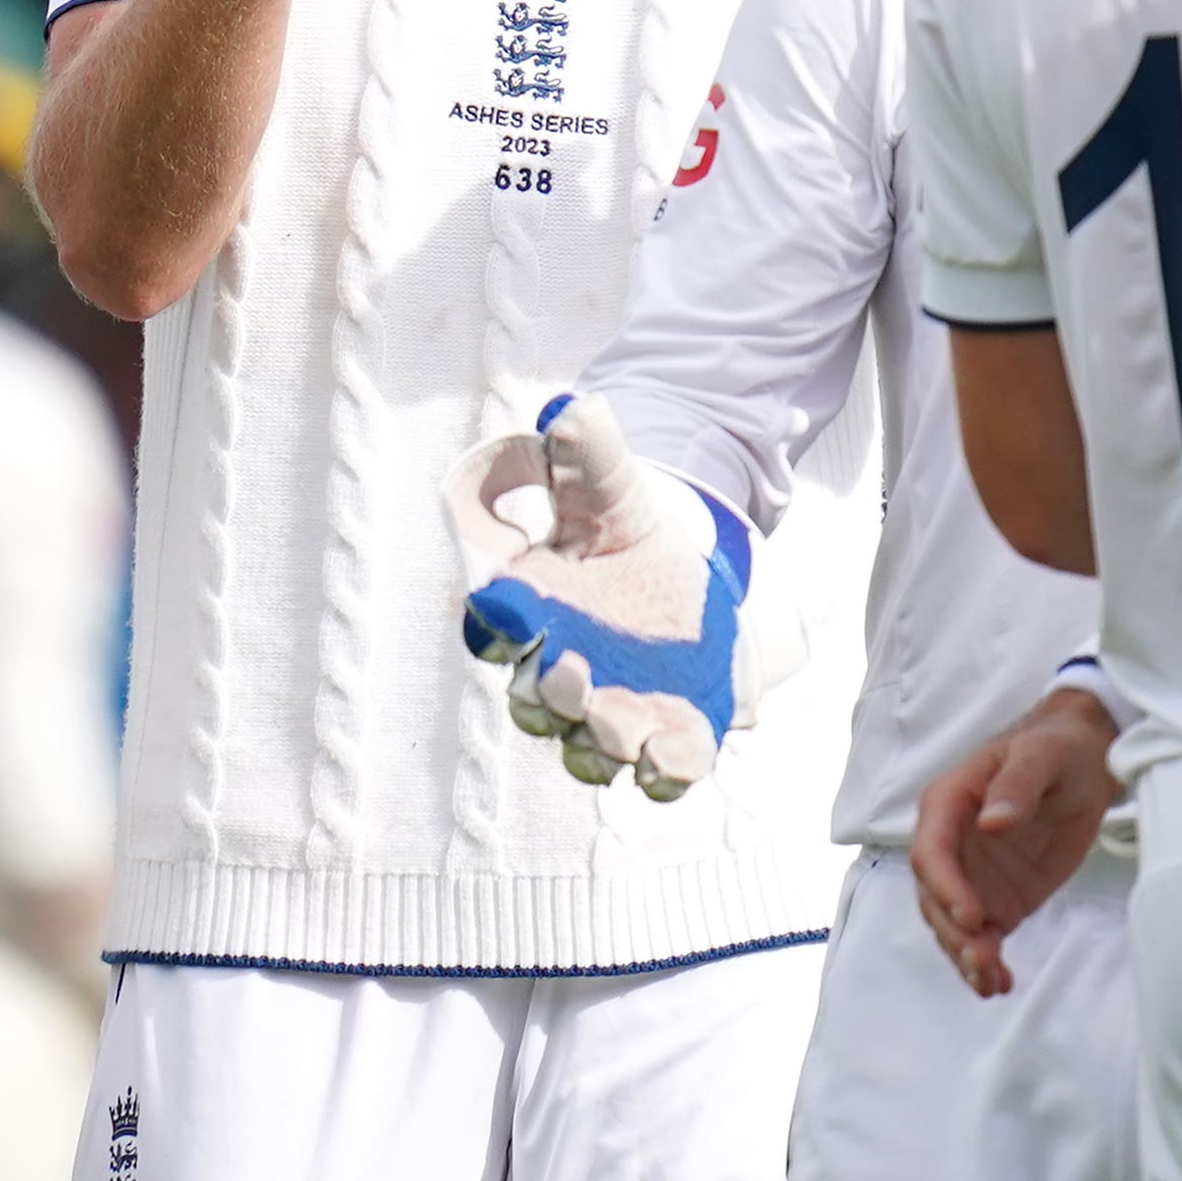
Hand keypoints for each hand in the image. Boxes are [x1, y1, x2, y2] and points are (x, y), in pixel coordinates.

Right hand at [448, 394, 765, 801]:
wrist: (683, 573)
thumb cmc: (621, 526)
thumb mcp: (607, 482)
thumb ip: (583, 450)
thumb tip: (570, 408)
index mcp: (528, 611)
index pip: (498, 629)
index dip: (503, 628)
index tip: (516, 611)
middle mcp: (559, 671)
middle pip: (537, 700)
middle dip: (553, 693)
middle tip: (574, 674)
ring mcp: (611, 710)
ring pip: (588, 747)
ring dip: (600, 741)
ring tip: (622, 725)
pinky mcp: (668, 733)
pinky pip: (658, 771)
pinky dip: (663, 773)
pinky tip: (675, 760)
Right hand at [910, 684, 1120, 996]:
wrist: (1085, 762)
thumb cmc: (1057, 747)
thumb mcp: (1043, 755)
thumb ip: (1017, 786)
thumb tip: (991, 822)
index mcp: (948, 803)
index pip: (931, 851)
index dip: (946, 887)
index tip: (974, 916)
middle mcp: (950, 844)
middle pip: (935, 897)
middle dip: (954, 933)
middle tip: (983, 958)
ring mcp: (971, 877)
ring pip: (952, 925)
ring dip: (965, 956)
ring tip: (991, 981)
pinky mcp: (996, 900)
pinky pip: (982, 938)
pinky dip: (986, 964)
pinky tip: (1000, 984)